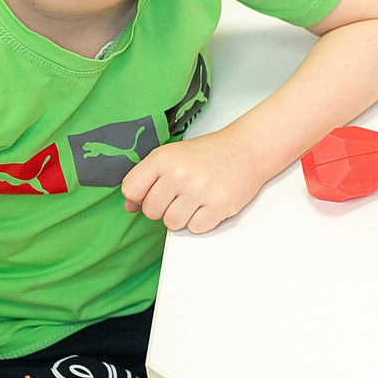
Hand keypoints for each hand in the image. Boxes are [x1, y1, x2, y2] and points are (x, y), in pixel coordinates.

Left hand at [123, 133, 265, 233]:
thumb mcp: (173, 157)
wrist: (248, 148)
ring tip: (196, 199)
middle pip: (151, 211)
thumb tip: (130, 206)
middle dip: (164, 208)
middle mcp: (179, 173)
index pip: (131, 190)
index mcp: (163, 158)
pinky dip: (201, 221)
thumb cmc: (210, 154)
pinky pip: (195, 228)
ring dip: (183, 217)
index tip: (155, 191)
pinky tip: (208, 205)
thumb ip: (147, 179)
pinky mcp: (219, 204)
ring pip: (172, 223)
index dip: (141, 196)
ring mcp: (199, 190)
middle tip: (182, 194)